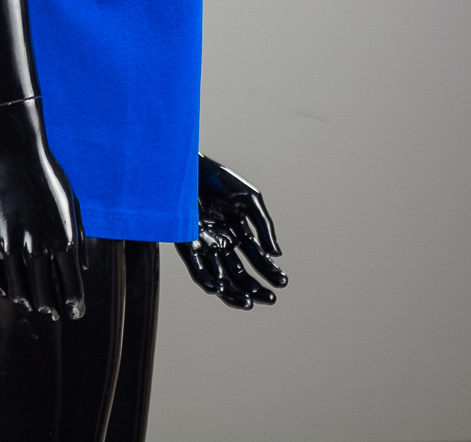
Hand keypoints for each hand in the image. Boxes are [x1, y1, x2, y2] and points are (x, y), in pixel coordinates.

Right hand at [0, 98, 87, 320]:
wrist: (16, 151)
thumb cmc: (49, 176)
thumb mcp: (73, 205)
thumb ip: (79, 238)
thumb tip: (82, 268)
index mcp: (65, 240)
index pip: (72, 291)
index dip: (75, 307)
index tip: (75, 312)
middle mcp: (39, 248)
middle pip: (46, 298)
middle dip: (52, 309)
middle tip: (55, 313)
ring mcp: (12, 246)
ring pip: (19, 293)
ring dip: (28, 302)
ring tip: (33, 304)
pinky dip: (5, 290)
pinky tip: (10, 290)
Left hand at [175, 153, 287, 309]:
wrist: (193, 168)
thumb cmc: (221, 180)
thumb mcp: (250, 201)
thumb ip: (263, 227)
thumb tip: (276, 254)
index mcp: (238, 232)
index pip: (256, 258)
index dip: (270, 271)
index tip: (283, 281)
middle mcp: (222, 242)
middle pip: (239, 274)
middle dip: (255, 288)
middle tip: (270, 299)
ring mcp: (205, 245)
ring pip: (221, 278)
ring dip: (233, 292)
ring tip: (247, 302)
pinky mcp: (188, 244)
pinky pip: (198, 269)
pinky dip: (208, 281)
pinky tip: (220, 289)